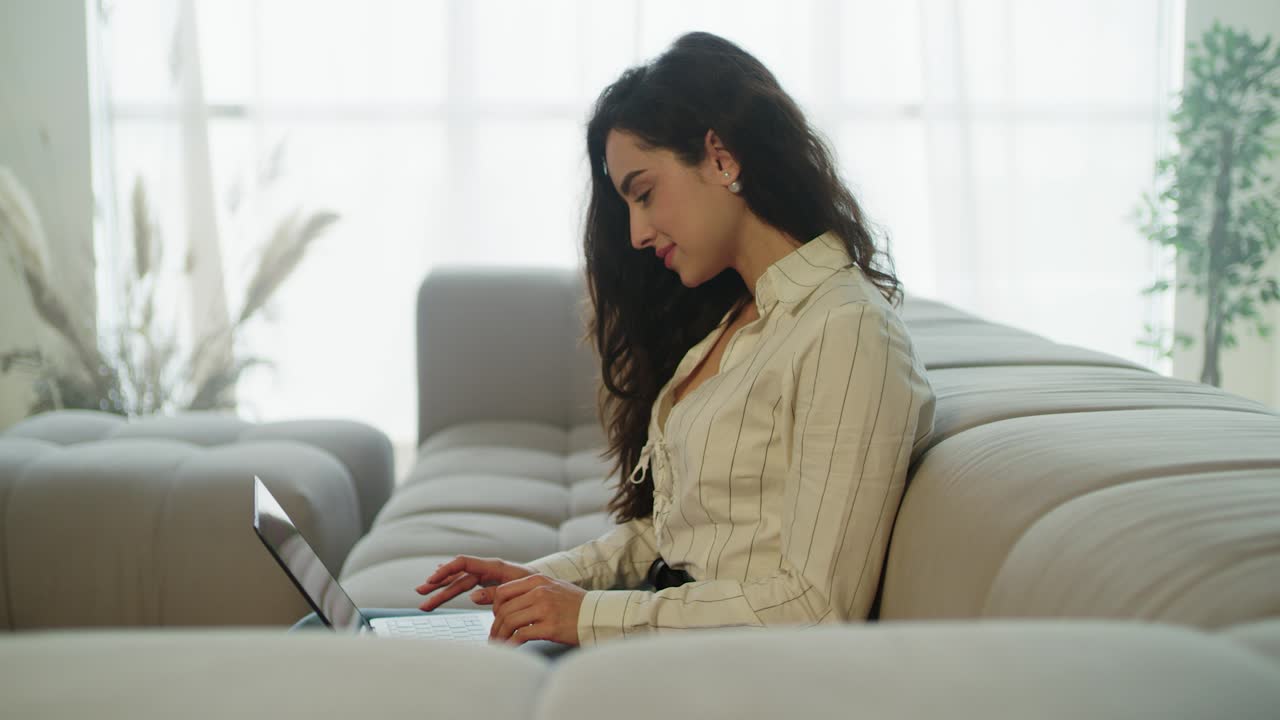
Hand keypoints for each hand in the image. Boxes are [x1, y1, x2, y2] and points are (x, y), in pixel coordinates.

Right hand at [414, 555, 534, 611]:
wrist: (548, 586)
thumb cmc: (536, 586)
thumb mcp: (518, 589)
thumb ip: (496, 593)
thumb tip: (474, 596)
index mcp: (495, 566)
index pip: (464, 563)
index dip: (447, 570)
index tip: (432, 579)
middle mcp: (487, 569)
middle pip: (458, 575)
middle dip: (438, 583)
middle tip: (420, 592)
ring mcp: (486, 577)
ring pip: (459, 583)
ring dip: (441, 590)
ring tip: (424, 598)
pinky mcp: (488, 584)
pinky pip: (466, 584)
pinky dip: (453, 585)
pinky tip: (441, 584)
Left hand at [479, 574, 584, 646]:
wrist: (598, 614)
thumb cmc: (576, 604)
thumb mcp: (553, 587)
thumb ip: (531, 590)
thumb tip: (506, 601)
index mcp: (538, 580)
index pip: (503, 591)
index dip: (494, 607)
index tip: (496, 618)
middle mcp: (540, 592)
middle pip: (504, 608)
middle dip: (496, 625)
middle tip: (494, 636)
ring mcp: (545, 609)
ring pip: (509, 621)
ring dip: (501, 635)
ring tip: (499, 644)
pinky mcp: (550, 627)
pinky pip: (521, 635)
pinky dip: (511, 643)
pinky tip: (511, 647)